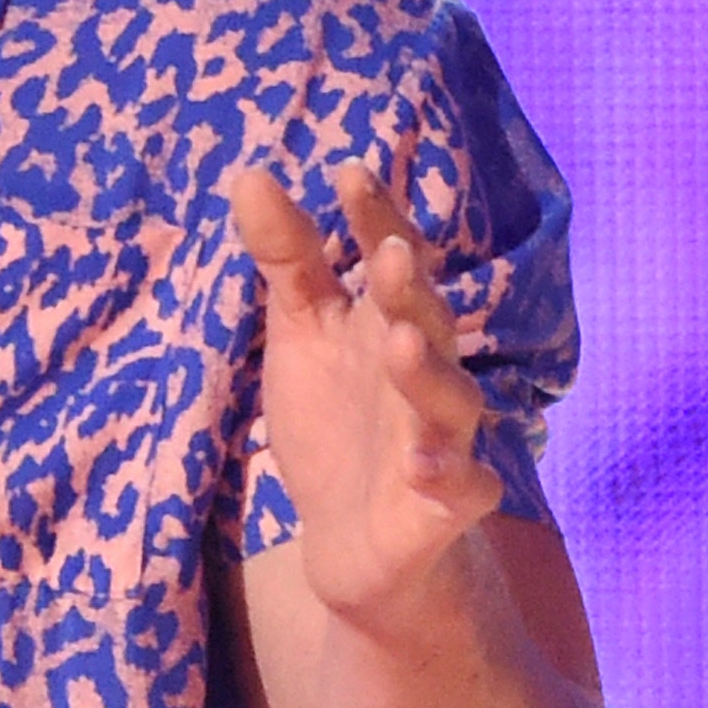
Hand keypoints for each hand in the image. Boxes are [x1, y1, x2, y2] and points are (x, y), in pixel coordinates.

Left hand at [228, 163, 503, 640]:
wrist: (350, 535)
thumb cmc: (332, 414)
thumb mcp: (300, 329)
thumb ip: (285, 257)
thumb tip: (249, 172)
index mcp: (384, 319)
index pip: (389, 257)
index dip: (375, 217)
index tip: (350, 172)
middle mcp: (420, 370)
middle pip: (426, 320)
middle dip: (410, 290)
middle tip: (390, 253)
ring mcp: (440, 436)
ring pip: (449, 399)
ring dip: (428, 372)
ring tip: (399, 341)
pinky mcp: (447, 502)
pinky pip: (458, 486)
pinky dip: (444, 473)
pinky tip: (421, 464)